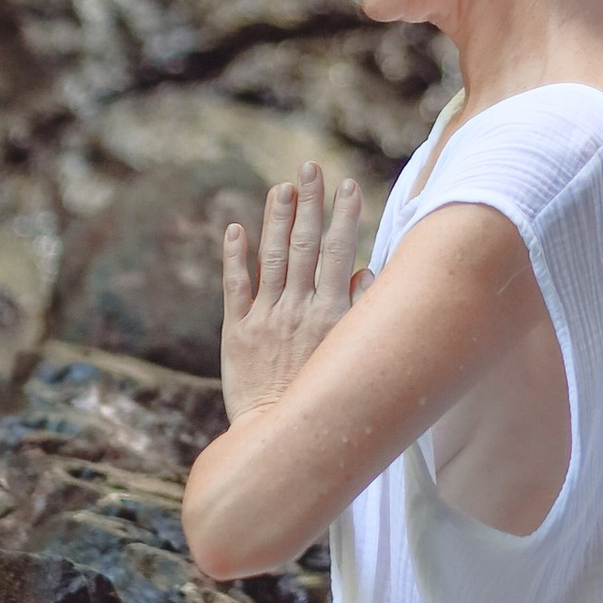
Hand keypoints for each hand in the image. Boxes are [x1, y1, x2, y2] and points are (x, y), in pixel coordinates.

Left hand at [219, 162, 362, 421]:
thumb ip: (360, 312)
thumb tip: (368, 271)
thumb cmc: (323, 397)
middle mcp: (298, 309)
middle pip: (306, 245)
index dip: (345, 216)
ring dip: (276, 219)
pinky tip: (236, 228)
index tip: (348, 184)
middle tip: (308, 166)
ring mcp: (265, 318)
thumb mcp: (350, 356)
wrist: (279, 435)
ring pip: (271, 257)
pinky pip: (235, 286)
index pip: (341, 252)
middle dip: (309, 203)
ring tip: (280, 186)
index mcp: (331, 314)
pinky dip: (234, 256)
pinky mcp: (236, 331)